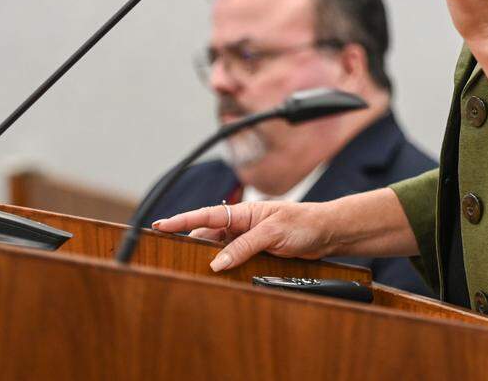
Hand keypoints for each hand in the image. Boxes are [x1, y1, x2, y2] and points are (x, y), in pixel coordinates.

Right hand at [152, 200, 337, 271]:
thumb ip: (245, 246)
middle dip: (189, 244)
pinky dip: (224, 267)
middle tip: (168, 256)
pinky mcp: (257, 253)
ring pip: (219, 250)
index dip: (182, 220)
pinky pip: (234, 260)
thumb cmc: (305, 223)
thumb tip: (217, 263)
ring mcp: (249, 240)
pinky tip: (216, 276)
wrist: (327, 233)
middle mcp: (244, 225)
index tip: (160, 225)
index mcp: (245, 212)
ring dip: (208, 259)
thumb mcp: (273, 233)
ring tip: (188, 269)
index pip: (207, 216)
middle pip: (208, 236)